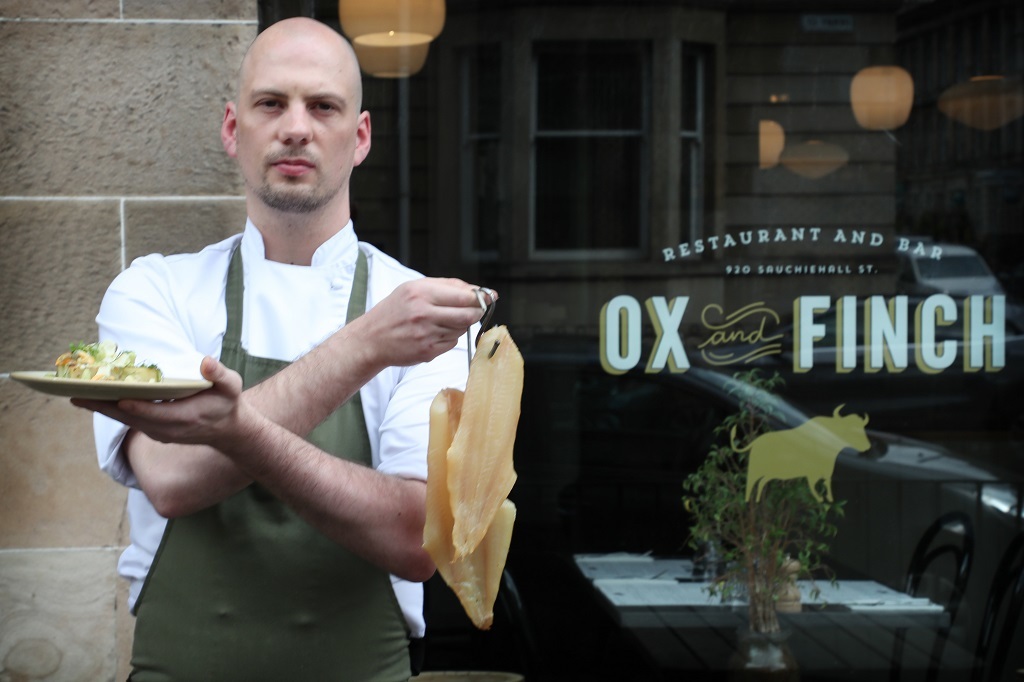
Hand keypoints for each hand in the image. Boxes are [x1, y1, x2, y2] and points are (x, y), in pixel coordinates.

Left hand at [72, 357, 252, 450]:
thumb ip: (220, 375)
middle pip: (130, 418)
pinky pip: (127, 420)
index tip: (120, 398)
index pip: (156, 414)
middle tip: (78, 394)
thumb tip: (206, 362)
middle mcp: (167, 429)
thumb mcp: (231, 387)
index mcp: (185, 418)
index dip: (138, 407)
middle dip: (104, 406)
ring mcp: (158, 432)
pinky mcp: (153, 430)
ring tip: (77, 395)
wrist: (227, 431)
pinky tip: (95, 399)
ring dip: (101, 408)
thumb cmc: (227, 404)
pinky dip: (110, 410)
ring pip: (125, 421)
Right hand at [353, 277, 497, 367]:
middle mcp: (424, 313)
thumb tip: (476, 290)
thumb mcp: (413, 289)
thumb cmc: (394, 311)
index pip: (464, 296)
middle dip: (477, 312)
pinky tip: (434, 333)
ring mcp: (426, 334)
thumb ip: (445, 286)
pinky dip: (449, 338)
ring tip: (443, 321)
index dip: (481, 297)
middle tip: (476, 310)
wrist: (371, 340)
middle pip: (468, 314)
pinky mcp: (427, 352)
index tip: (490, 296)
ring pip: (461, 329)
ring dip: (459, 325)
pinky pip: (452, 343)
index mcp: (421, 293)